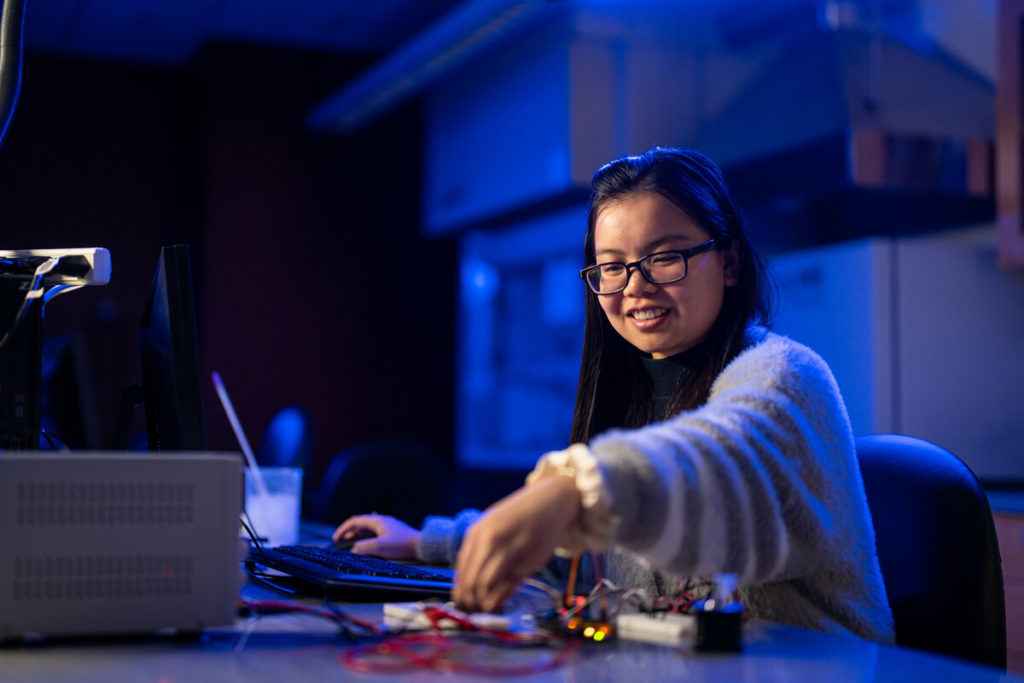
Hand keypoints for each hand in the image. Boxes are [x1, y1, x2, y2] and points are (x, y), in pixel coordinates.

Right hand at [332, 514, 421, 559]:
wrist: (421, 545)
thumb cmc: (402, 545)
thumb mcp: (380, 547)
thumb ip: (364, 547)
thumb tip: (353, 550)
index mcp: (377, 521)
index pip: (355, 521)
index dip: (343, 529)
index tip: (336, 538)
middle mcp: (382, 521)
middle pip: (360, 523)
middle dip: (349, 531)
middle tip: (340, 540)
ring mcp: (388, 526)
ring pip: (367, 527)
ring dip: (357, 534)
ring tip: (350, 542)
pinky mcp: (393, 532)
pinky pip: (375, 532)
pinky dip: (366, 537)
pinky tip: (366, 544)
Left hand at [453, 475, 581, 612]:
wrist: (551, 502)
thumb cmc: (519, 515)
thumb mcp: (491, 524)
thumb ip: (479, 549)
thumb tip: (467, 582)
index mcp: (477, 533)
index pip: (460, 573)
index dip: (459, 595)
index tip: (462, 606)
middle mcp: (490, 542)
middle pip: (470, 583)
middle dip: (468, 604)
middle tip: (473, 614)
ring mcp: (510, 552)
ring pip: (485, 588)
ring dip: (483, 606)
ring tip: (486, 611)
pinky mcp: (528, 562)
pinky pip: (507, 588)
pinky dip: (500, 601)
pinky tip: (500, 604)